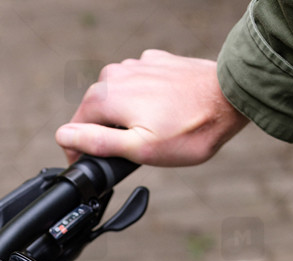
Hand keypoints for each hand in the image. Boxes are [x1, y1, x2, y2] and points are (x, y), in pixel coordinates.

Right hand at [55, 50, 247, 166]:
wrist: (229, 98)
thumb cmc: (188, 130)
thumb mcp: (139, 149)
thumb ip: (97, 142)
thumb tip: (63, 137)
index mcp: (106, 96)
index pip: (75, 125)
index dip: (81, 150)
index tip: (95, 167)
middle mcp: (116, 73)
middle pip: (95, 110)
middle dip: (104, 132)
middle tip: (129, 155)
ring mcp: (137, 65)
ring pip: (116, 96)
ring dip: (123, 116)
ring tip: (149, 135)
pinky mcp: (157, 62)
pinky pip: (137, 84)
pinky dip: (142, 100)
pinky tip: (161, 113)